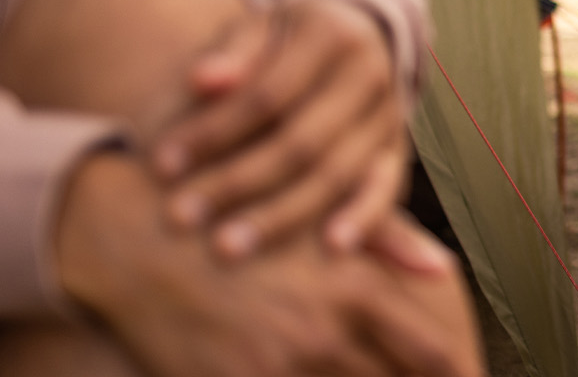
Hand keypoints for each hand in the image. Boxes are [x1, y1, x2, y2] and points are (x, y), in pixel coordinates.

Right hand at [57, 154, 482, 376]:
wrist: (135, 236)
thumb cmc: (234, 216)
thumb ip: (384, 242)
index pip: (432, 354)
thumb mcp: (310, 219)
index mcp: (355, 292)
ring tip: (345, 373)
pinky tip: (296, 376)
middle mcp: (322, 335)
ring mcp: (274, 367)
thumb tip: (443, 267)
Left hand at [152, 0, 406, 257]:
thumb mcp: (258, 29)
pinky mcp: (397, 149)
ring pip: (336, 173)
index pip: (266, 94)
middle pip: (301, 141)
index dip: (214, 131)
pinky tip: (330, 249)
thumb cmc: (286, 40)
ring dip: (281, 215)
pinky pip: (385, 188)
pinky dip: (363, 218)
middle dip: (238, 183)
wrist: (355, 36)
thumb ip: (232, 53)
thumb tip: (202, 82)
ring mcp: (389, 114)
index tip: (161, 163)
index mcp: (331, 34)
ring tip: (227, 247)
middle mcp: (370, 74)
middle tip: (182, 217)